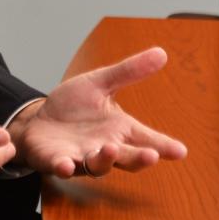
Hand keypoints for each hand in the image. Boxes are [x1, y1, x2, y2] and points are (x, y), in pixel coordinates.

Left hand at [8, 47, 187, 177]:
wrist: (38, 120)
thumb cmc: (73, 106)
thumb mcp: (98, 84)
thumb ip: (127, 72)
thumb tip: (161, 53)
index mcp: (118, 129)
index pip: (146, 139)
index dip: (163, 146)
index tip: (180, 151)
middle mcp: (105, 147)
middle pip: (127, 157)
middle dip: (139, 158)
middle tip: (151, 155)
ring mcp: (81, 156)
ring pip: (98, 165)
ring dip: (105, 159)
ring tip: (111, 149)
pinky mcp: (57, 160)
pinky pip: (63, 166)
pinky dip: (64, 166)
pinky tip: (66, 164)